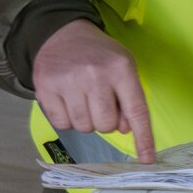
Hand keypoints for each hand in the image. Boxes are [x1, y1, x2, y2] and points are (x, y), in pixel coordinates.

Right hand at [32, 19, 154, 160]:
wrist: (62, 33)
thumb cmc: (98, 55)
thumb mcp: (123, 67)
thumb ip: (129, 99)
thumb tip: (125, 130)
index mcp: (120, 68)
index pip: (136, 110)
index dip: (143, 138)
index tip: (147, 159)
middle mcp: (95, 75)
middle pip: (106, 125)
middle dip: (105, 120)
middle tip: (99, 102)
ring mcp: (68, 81)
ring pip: (83, 128)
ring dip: (85, 119)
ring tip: (82, 97)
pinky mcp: (46, 88)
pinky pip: (62, 124)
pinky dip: (67, 118)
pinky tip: (67, 99)